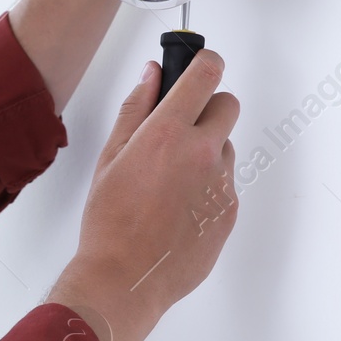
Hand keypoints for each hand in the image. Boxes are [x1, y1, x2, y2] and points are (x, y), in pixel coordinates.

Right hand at [45, 50, 239, 340]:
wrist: (126, 278)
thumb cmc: (110, 222)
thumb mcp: (110, 156)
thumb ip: (135, 108)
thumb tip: (152, 75)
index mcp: (169, 132)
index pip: (207, 73)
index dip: (205, 62)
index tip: (199, 65)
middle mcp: (203, 153)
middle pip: (227, 105)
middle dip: (207, 108)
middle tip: (179, 128)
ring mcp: (221, 184)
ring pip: (225, 148)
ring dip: (206, 152)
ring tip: (169, 181)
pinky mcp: (230, 212)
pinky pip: (225, 184)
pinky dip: (207, 187)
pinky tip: (176, 207)